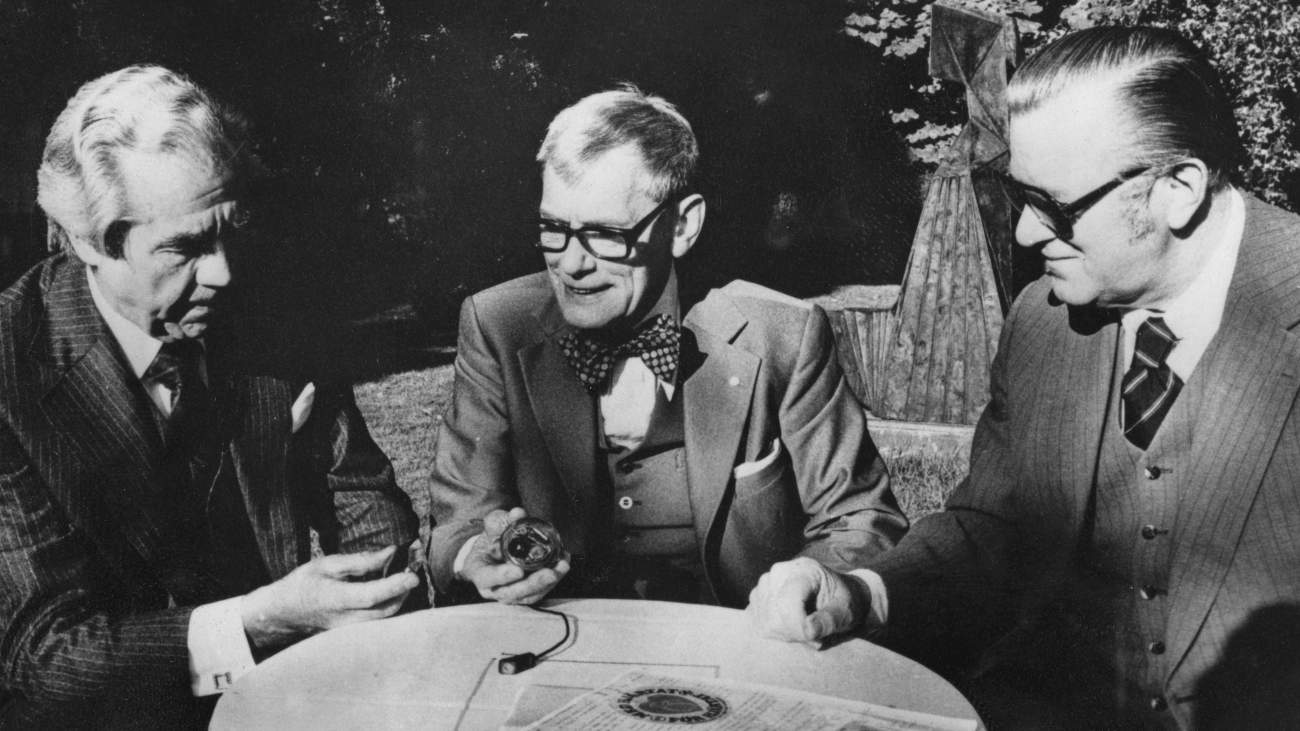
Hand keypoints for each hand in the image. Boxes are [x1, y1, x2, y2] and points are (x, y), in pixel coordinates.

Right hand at [241, 545, 418, 649]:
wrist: (282, 612)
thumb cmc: (303, 584)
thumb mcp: (327, 564)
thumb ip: (361, 561)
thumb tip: (390, 553)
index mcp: (335, 599)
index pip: (373, 596)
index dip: (395, 585)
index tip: (413, 574)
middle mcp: (344, 620)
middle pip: (386, 610)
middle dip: (404, 591)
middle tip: (412, 569)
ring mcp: (349, 631)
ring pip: (385, 618)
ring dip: (398, 598)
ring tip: (401, 577)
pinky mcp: (352, 634)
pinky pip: (378, 621)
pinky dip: (388, 605)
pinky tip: (388, 590)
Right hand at [459, 507, 569, 604]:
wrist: (494, 551)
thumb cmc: (490, 540)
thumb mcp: (492, 527)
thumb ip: (501, 520)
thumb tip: (518, 513)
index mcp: (479, 572)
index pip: (487, 578)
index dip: (502, 576)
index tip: (518, 570)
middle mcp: (494, 588)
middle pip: (512, 593)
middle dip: (533, 584)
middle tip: (549, 573)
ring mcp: (511, 594)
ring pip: (529, 596)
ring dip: (548, 583)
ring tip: (562, 567)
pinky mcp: (527, 594)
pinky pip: (540, 592)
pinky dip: (554, 580)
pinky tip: (562, 566)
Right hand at [746, 557, 868, 642]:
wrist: (835, 593)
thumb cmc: (843, 601)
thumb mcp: (846, 610)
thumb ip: (829, 620)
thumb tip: (809, 631)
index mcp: (804, 570)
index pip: (788, 602)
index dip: (799, 627)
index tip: (816, 639)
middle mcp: (778, 572)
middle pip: (774, 617)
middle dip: (795, 634)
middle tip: (814, 635)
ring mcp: (764, 584)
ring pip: (765, 623)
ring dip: (786, 635)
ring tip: (805, 629)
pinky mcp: (756, 597)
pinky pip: (758, 624)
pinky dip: (775, 633)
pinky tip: (791, 628)